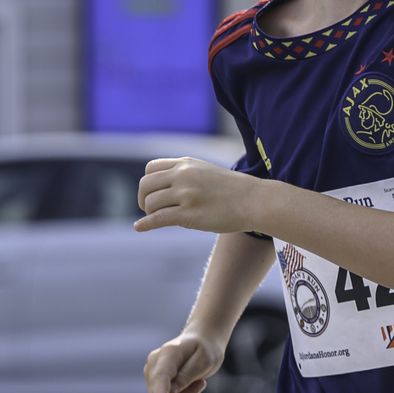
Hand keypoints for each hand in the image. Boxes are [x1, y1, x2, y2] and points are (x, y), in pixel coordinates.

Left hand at [135, 158, 256, 234]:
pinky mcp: (189, 214)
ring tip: (159, 219)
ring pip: (150, 203)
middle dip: (143, 199)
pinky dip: (145, 224)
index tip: (153, 194)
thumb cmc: (233, 190)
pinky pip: (158, 218)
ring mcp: (185, 195)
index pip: (150, 169)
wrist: (254, 201)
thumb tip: (166, 188)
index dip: (148, 183)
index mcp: (186, 164)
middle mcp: (182, 176)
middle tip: (150, 209)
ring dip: (149, 213)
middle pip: (145, 185)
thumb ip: (185, 175)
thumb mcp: (206, 172)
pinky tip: (139, 228)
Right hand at [144, 329, 225, 392]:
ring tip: (200, 380)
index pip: (161, 376)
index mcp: (169, 353)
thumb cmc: (206, 349)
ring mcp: (152, 371)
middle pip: (159, 392)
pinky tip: (193, 383)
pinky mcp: (155, 380)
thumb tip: (171, 392)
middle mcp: (155, 362)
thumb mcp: (205, 360)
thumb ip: (188, 375)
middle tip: (203, 385)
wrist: (202, 340)